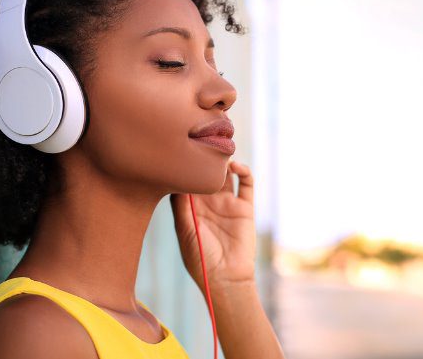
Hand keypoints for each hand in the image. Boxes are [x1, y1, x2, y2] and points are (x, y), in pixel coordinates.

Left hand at [169, 160, 255, 290]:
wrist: (226, 278)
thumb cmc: (200, 258)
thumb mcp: (184, 231)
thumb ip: (181, 205)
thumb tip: (175, 178)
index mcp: (190, 208)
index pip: (186, 179)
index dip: (184, 165)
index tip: (180, 150)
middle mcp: (208, 202)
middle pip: (206, 172)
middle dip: (204, 158)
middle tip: (201, 143)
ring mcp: (227, 203)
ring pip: (226, 174)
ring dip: (223, 162)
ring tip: (218, 154)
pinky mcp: (245, 207)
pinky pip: (247, 183)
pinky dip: (244, 171)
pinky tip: (236, 167)